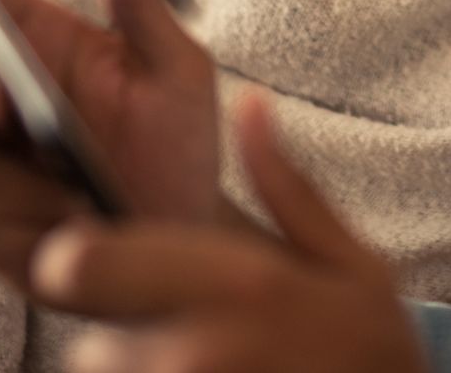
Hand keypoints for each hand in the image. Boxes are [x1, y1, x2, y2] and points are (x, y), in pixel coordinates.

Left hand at [33, 94, 425, 372]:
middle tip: (178, 326)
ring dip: (142, 368)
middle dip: (119, 331)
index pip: (78, 265)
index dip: (76, 256)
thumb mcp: (354, 264)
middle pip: (87, 341)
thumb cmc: (375, 354)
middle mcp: (191, 352)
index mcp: (235, 286)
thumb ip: (289, 186)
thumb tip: (252, 104)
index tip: (107, 254)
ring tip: (214, 362)